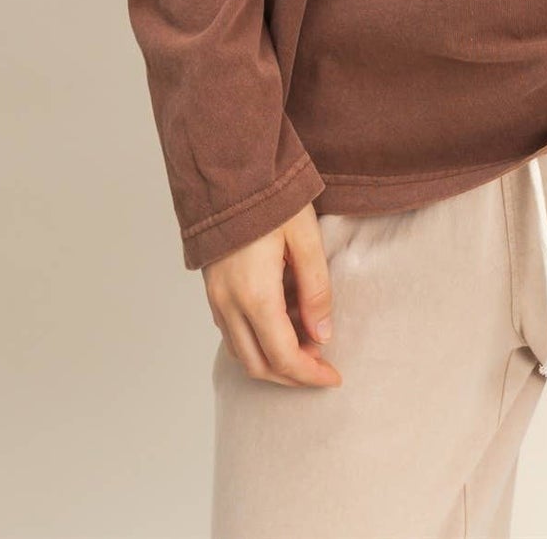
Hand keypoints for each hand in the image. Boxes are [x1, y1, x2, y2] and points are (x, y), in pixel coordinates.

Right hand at [202, 204, 341, 386]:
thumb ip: (316, 291)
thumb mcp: (306, 239)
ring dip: (273, 361)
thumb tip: (322, 337)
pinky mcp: (212, 288)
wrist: (229, 169)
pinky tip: (282, 326)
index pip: (283, 357)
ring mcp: (215, 297)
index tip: (334, 377)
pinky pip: (231, 333)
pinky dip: (257, 342)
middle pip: (259, 365)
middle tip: (322, 369)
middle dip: (292, 377)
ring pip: (241, 353)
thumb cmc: (271, 197)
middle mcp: (229, 304)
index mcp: (255, 295)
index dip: (310, 375)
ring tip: (306, 346)